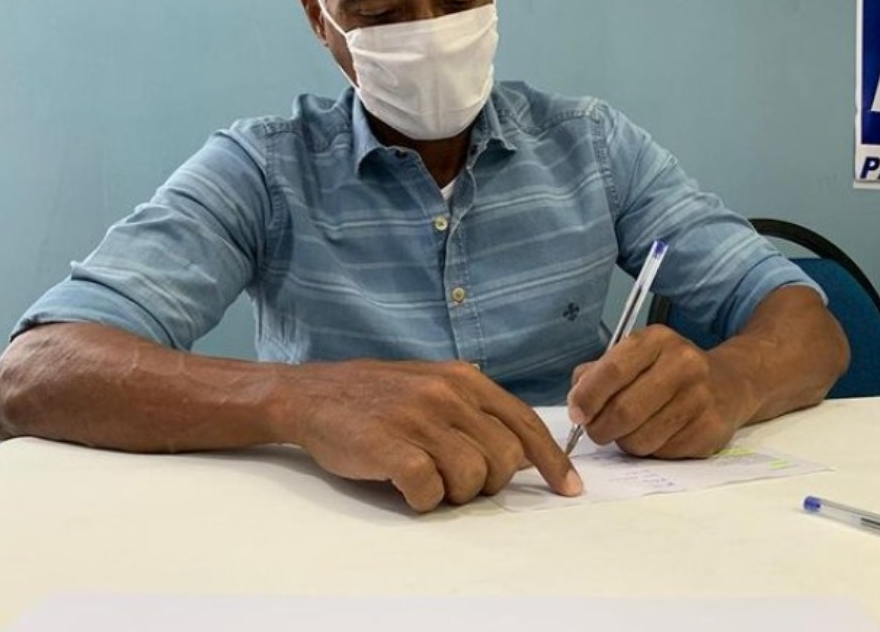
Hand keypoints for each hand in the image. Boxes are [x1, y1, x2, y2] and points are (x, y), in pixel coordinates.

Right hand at [283, 360, 582, 511]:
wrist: (311, 394)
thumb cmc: (376, 396)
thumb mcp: (433, 384)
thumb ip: (476, 410)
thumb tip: (522, 451)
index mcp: (464, 378)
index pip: (524, 422)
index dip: (552, 460)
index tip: (568, 487)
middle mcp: (447, 394)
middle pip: (504, 458)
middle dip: (489, 482)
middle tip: (457, 480)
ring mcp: (418, 418)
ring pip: (472, 478)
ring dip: (453, 493)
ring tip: (426, 479)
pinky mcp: (390, 446)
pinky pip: (430, 491)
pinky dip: (423, 500)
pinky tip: (406, 488)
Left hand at [566, 325, 753, 458]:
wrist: (730, 384)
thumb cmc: (669, 371)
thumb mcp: (636, 356)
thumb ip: (599, 372)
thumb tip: (577, 402)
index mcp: (658, 340)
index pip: (613, 370)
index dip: (587, 397)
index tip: (576, 413)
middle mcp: (684, 364)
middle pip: (624, 410)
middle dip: (600, 428)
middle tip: (597, 431)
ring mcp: (700, 398)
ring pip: (640, 438)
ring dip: (625, 441)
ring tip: (632, 429)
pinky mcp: (710, 430)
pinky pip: (662, 453)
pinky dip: (651, 449)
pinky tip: (659, 433)